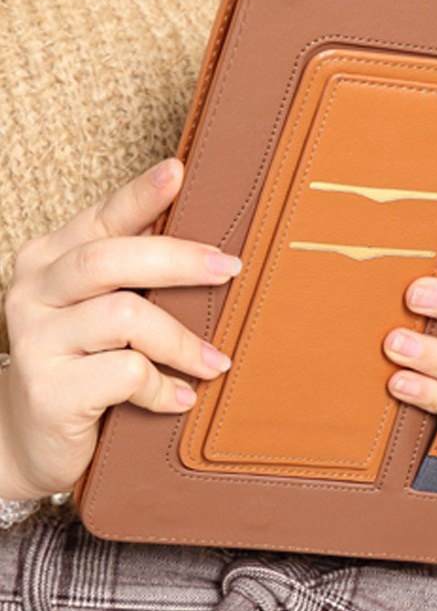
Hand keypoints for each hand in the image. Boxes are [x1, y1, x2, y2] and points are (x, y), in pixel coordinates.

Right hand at [0, 159, 240, 499]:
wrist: (32, 438)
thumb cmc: (85, 360)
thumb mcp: (104, 308)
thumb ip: (136, 275)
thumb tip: (205, 245)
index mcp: (51, 259)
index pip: (102, 218)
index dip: (141, 195)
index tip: (180, 171)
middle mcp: (34, 291)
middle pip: (111, 259)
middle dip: (180, 260)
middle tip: (230, 268)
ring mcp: (35, 340)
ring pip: (125, 316)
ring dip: (183, 341)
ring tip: (215, 362)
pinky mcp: (49, 391)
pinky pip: (125, 374)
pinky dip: (164, 386)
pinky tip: (181, 398)